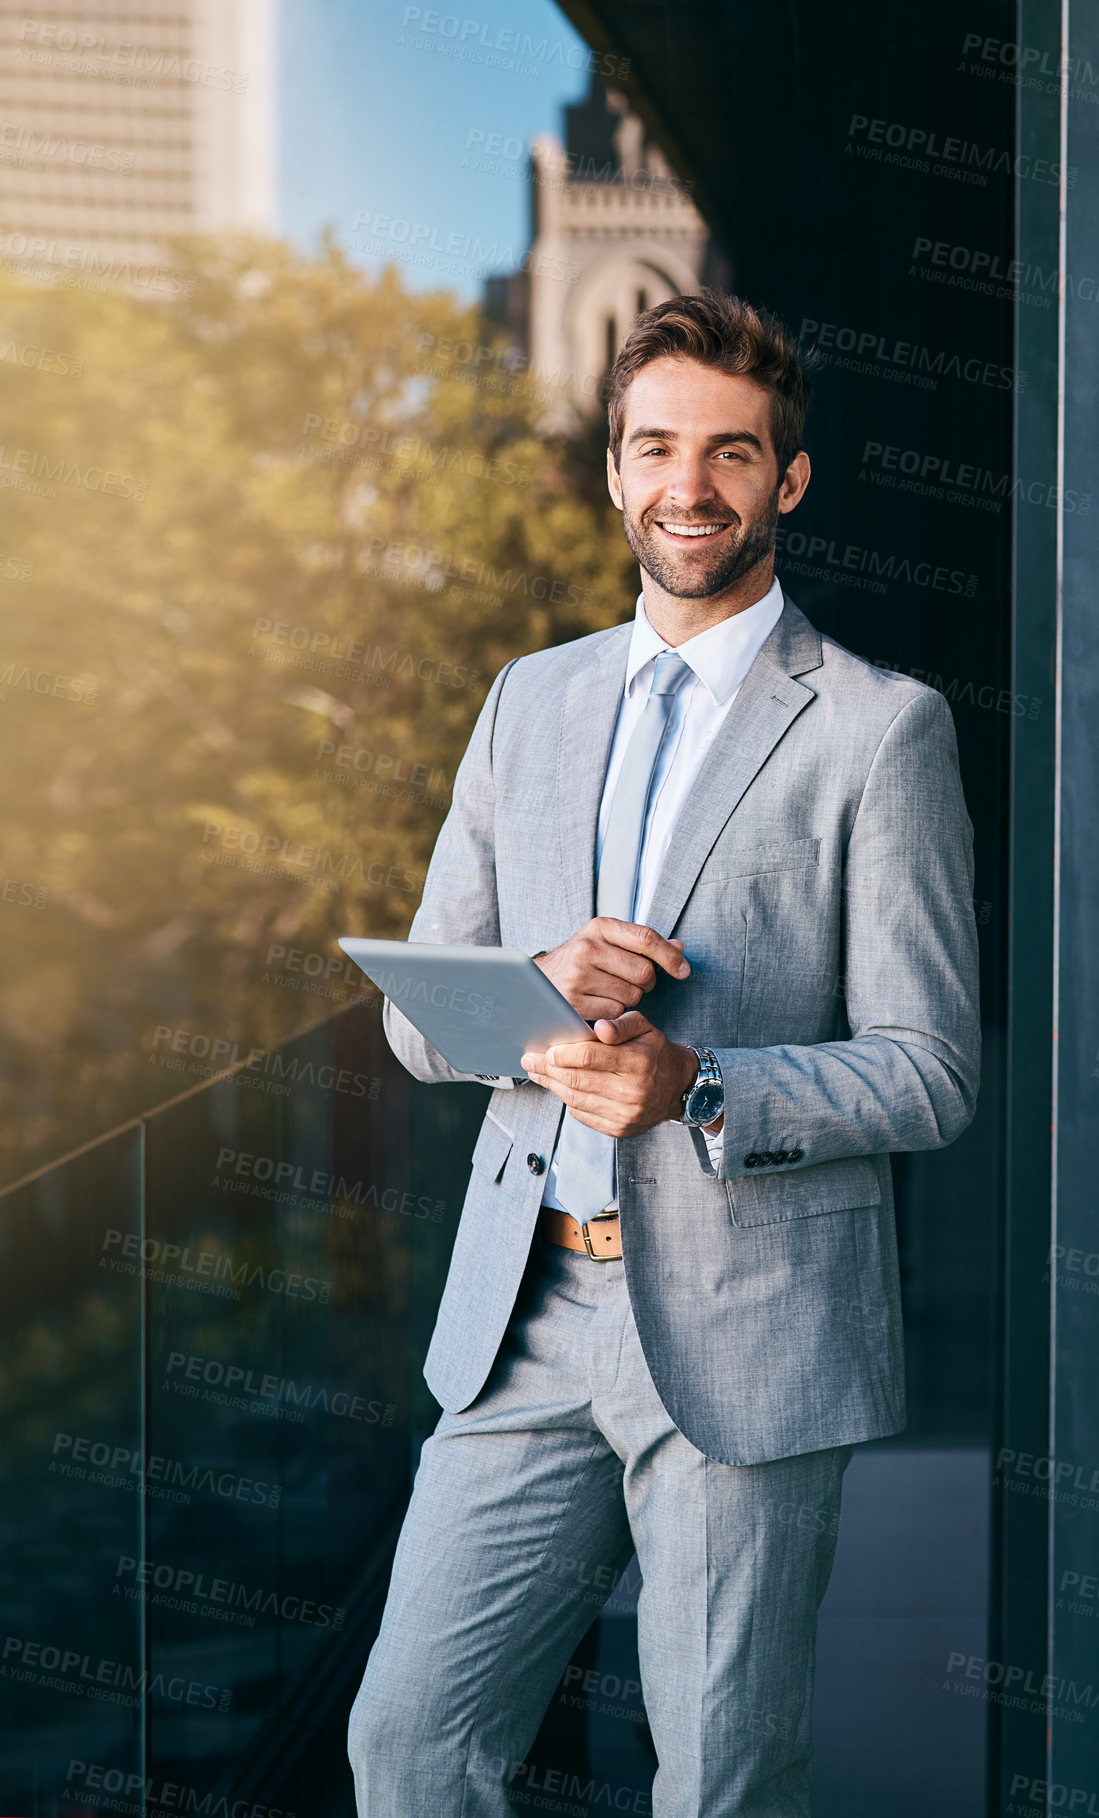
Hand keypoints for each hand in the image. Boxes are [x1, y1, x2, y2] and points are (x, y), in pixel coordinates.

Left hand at [521, 1011, 698, 1138]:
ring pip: (575, 1099)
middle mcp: (632, 1092)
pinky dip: (567, 1100)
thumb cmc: (656, 1053)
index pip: (589, 1057)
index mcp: (638, 1062)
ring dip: (552, 1085)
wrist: (678, 1088)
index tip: (546, 1050)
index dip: (562, 1054)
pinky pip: (583, 1115)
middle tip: (530, 1060)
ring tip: (538, 1073)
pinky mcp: (619, 1129)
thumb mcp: (645, 1028)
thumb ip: (621, 1024)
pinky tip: (560, 1088)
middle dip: (548, 1069)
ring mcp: (625, 1114)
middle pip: (576, 1080)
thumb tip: (599, 1029)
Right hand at [532, 918, 689, 1020]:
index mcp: (599, 927)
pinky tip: (599, 1003)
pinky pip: (615, 1011)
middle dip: (645, 982)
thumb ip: (644, 944)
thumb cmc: (581, 961)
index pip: (646, 938)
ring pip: (632, 995)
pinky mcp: (574, 1002)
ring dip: (629, 998)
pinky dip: (614, 1011)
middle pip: (645, 972)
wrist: (536, 981)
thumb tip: (680, 948)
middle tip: (629, 981)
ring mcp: (578, 975)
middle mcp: (587, 948)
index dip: (671, 957)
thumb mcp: (608, 942)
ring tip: (609, 990)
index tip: (684, 971)